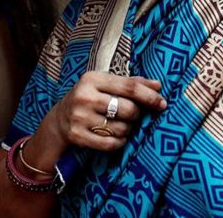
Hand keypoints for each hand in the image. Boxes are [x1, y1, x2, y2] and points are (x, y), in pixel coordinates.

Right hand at [49, 72, 165, 150]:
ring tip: (121, 125)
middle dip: (137, 115)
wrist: (59, 120)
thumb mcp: (105, 85)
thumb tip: (157, 85)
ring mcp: (80, 117)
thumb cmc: (89, 98)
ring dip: (128, 129)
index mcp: (93, 78)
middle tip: (134, 116)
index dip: (149, 96)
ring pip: (121, 128)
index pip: (129, 87)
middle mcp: (85, 96)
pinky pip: (111, 143)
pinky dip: (119, 142)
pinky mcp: (78, 135)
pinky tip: (116, 137)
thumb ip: (131, 83)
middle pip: (128, 109)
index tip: (162, 103)